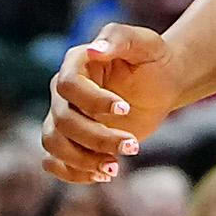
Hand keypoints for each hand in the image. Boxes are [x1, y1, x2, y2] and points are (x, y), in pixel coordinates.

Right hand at [44, 25, 177, 184]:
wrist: (162, 82)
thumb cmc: (154, 59)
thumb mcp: (146, 42)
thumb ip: (119, 39)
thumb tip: (95, 49)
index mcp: (76, 64)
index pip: (68, 84)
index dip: (93, 101)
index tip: (126, 109)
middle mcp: (63, 91)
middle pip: (62, 120)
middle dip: (97, 137)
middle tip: (133, 146)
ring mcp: (65, 116)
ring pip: (53, 143)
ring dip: (81, 160)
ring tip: (115, 168)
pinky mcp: (73, 139)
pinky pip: (53, 161)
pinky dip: (72, 173)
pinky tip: (103, 176)